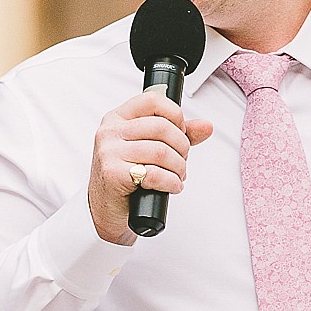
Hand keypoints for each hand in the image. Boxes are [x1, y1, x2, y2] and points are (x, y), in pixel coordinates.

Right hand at [87, 87, 213, 244]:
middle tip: (182, 159)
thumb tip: (206, 126)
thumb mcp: (147, 148)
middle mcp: (110, 132)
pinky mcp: (113, 174)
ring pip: (161, 152)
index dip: (175, 115)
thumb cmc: (125, 176)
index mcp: (117, 118)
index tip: (181, 131)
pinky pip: (154, 174)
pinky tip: (172, 186)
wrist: (104, 209)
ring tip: (178, 175)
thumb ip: (176, 134)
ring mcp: (109, 152)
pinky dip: (171, 182)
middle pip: (161, 127)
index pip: (152, 101)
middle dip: (182, 146)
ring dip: (179, 167)